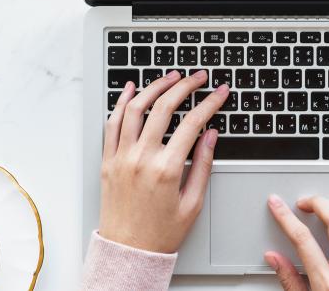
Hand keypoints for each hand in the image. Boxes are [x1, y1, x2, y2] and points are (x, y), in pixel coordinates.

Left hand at [99, 70, 227, 252]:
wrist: (128, 251)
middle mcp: (142, 158)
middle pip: (164, 107)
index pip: (193, 122)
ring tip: (170, 77)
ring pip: (136, 108)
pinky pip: (112, 123)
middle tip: (198, 77)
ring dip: (154, 87)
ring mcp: (122, 157)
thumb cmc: (161, 232)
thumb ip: (203, 164)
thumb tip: (211, 134)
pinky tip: (131, 90)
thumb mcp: (193, 202)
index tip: (220, 92)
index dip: (210, 102)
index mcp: (167, 169)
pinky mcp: (108, 160)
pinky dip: (122, 102)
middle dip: (185, 85)